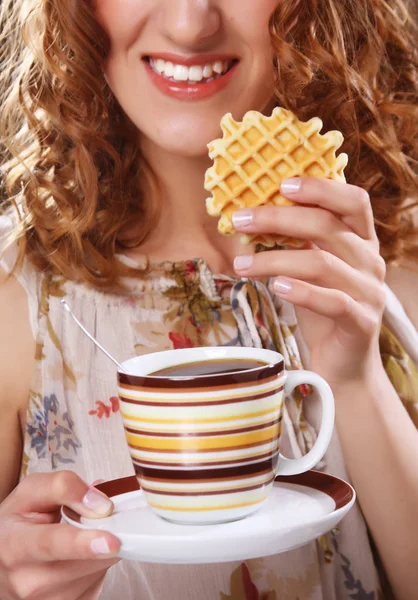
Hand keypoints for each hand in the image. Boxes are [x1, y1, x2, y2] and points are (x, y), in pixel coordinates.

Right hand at [0, 471, 120, 599]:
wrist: (3, 555)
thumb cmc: (18, 521)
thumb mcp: (31, 491)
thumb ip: (64, 487)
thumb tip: (101, 505)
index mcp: (14, 544)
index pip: (51, 544)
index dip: (83, 543)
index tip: (111, 542)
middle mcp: (26, 579)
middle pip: (82, 561)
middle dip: (103, 538)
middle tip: (103, 521)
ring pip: (95, 572)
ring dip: (101, 550)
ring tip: (82, 536)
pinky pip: (96, 583)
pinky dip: (98, 564)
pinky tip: (82, 555)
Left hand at [232, 177, 386, 385]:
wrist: (343, 363)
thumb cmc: (322, 310)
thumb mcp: (309, 270)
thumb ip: (296, 244)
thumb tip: (252, 217)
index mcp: (361, 242)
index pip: (353, 201)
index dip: (320, 188)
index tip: (281, 184)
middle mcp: (370, 262)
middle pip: (328, 227)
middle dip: (279, 219)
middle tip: (240, 220)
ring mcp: (369, 292)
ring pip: (322, 264)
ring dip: (275, 259)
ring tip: (241, 264)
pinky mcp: (362, 322)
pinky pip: (333, 301)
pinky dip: (302, 292)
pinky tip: (275, 287)